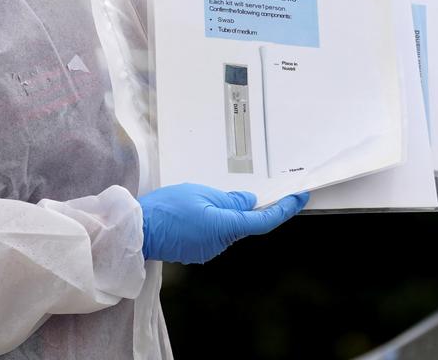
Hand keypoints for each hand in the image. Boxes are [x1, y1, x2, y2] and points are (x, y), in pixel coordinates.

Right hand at [138, 183, 308, 263]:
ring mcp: (208, 250)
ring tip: (202, 197)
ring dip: (225, 213)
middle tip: (245, 187)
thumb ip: (229, 199)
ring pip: (228, 228)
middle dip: (248, 207)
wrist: (137, 230)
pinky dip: (212, 220)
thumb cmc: (166, 208)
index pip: (264, 220)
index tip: (299, 198)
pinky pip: (213, 233)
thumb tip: (249, 202)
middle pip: (245, 224)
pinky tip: (195, 210)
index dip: (285, 209)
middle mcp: (221, 243)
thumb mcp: (200, 193)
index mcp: (225, 227)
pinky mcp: (197, 251)